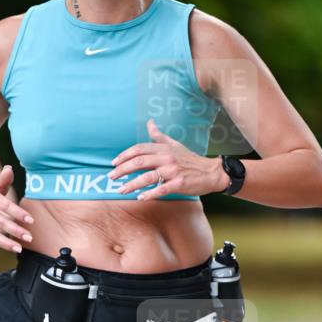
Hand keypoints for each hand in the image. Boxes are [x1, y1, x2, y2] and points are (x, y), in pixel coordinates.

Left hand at [110, 119, 228, 199]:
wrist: (211, 173)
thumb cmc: (190, 160)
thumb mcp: (175, 145)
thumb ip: (159, 136)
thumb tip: (149, 122)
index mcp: (164, 148)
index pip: (140, 149)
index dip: (125, 155)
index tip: (114, 162)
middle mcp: (167, 158)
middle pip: (139, 161)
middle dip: (122, 169)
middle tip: (111, 176)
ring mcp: (173, 171)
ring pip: (147, 177)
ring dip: (131, 184)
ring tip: (120, 190)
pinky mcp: (179, 184)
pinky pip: (161, 189)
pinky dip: (150, 194)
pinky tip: (140, 198)